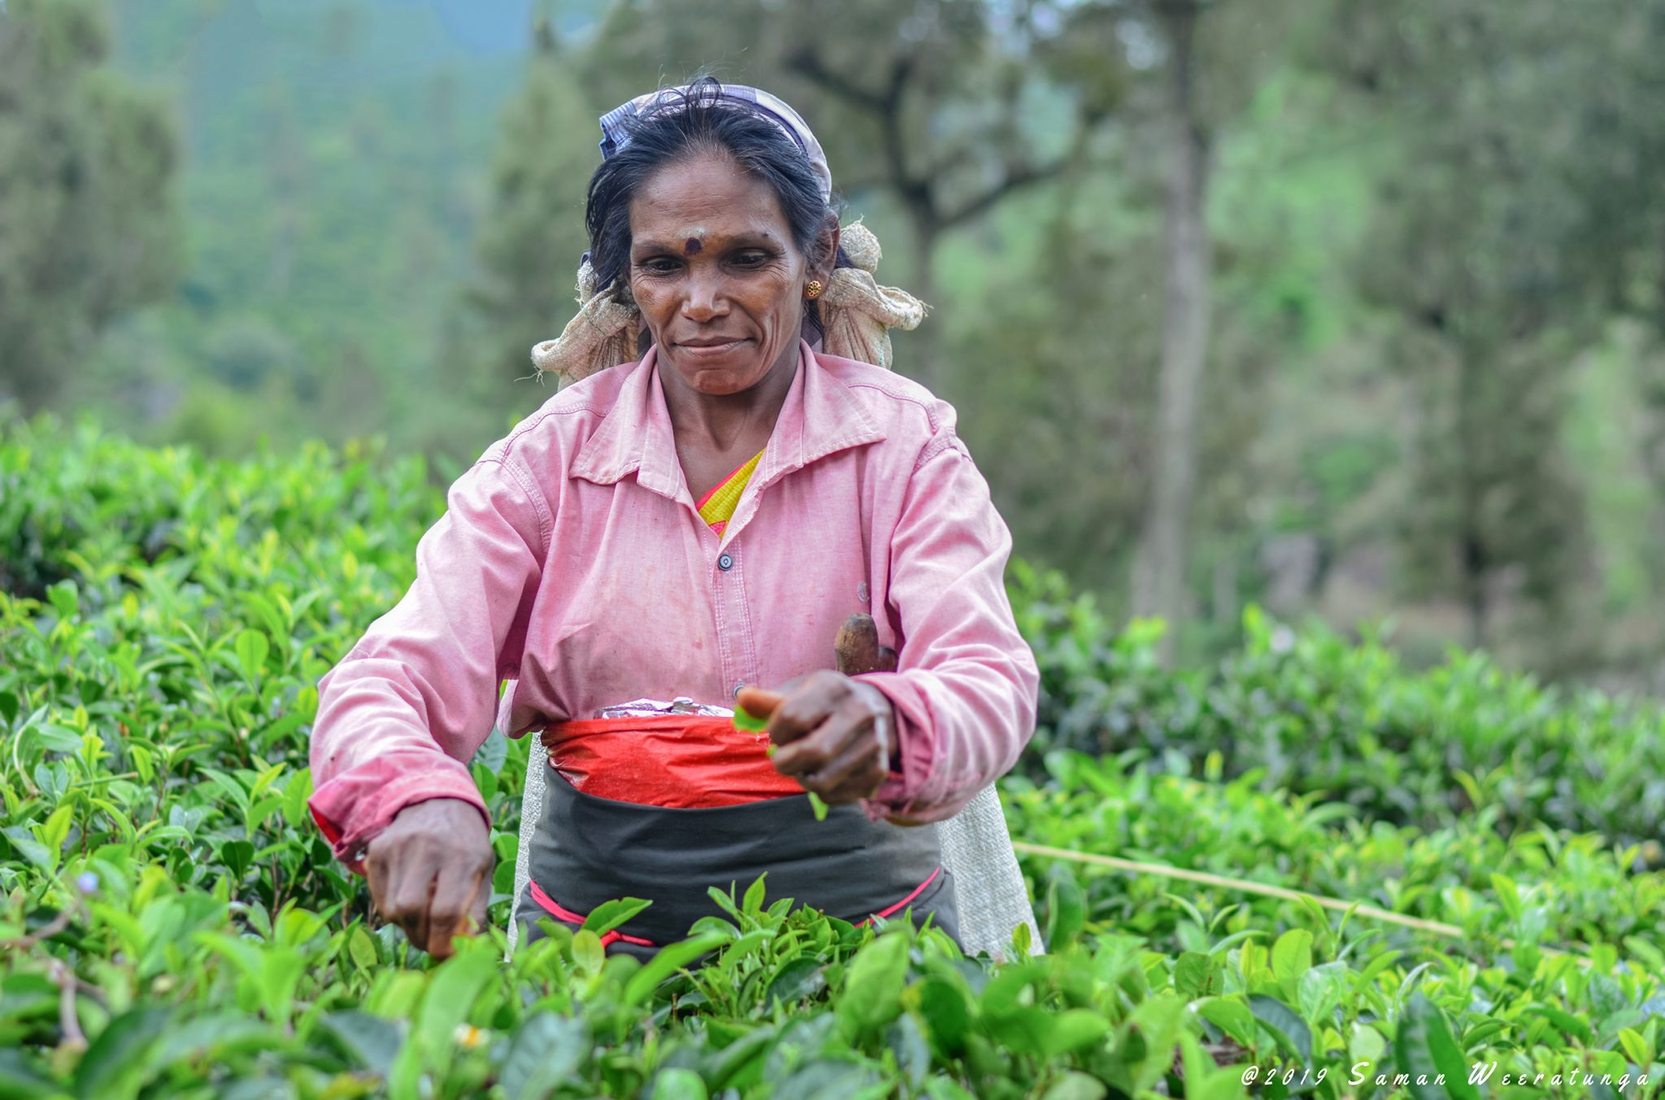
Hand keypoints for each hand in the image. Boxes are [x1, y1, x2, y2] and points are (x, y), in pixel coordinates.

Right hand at [365, 798, 491, 957]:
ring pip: (391, 909)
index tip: (446, 954)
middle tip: (431, 944)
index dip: (443, 941)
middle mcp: (427, 848)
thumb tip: (465, 949)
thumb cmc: (466, 843)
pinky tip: (408, 902)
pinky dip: (392, 911)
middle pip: (411, 910)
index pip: (445, 910)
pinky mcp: (377, 851)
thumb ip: (475, 909)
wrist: (438, 801)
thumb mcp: (483, 869)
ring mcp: (397, 848)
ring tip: (422, 923)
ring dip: (407, 927)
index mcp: (461, 855)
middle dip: (421, 938)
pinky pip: (378, 898)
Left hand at [738, 672, 895, 805]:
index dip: (775, 732)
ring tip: (803, 766)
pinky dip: (818, 791)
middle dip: (785, 762)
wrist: (877, 710)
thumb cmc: (825, 702)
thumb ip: (768, 700)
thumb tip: (743, 700)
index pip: (792, 717)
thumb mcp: (800, 692)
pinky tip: (823, 773)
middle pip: (812, 752)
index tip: (777, 733)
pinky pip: (834, 796)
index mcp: (835, 687)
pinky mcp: (877, 772)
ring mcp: (873, 744)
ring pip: (822, 781)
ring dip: (801, 778)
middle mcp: (860, 713)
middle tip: (782, 759)